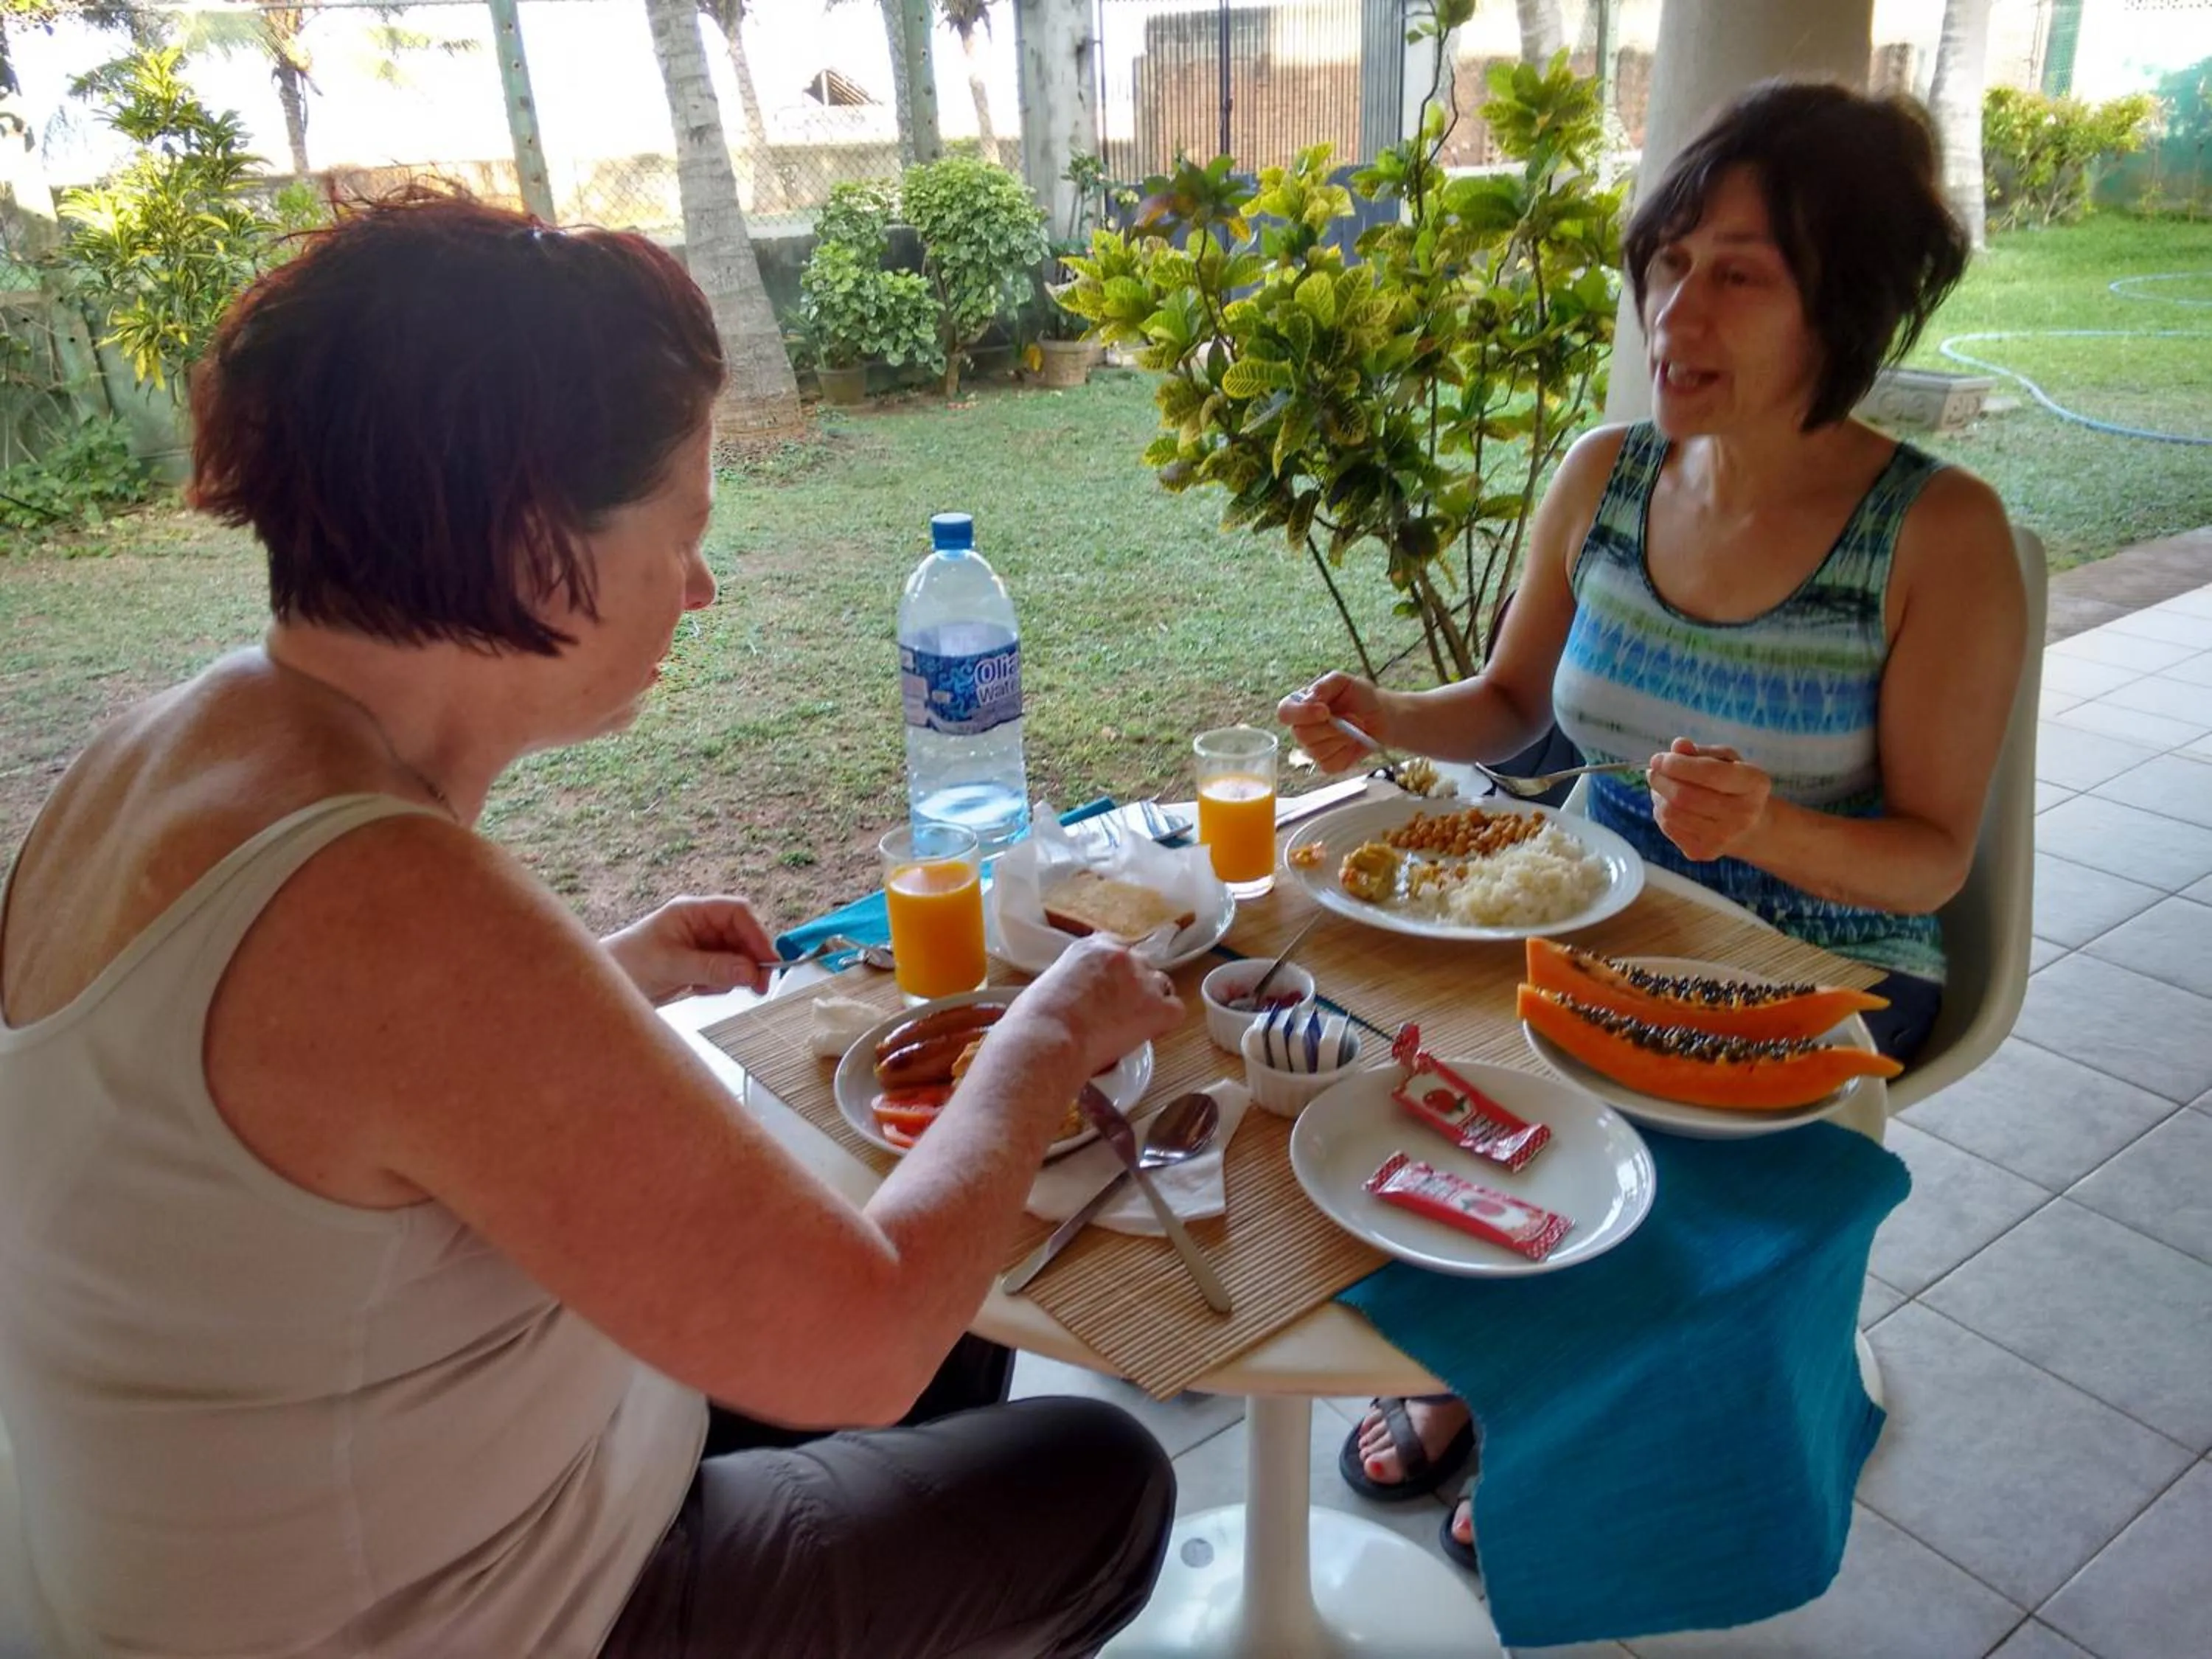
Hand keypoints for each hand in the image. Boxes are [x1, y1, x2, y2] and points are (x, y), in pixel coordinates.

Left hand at [601, 895, 777, 1004]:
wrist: (604, 987)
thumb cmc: (627, 963)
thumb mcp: (672, 965)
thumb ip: (713, 968)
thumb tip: (750, 971)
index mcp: (692, 911)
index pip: (737, 913)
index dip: (756, 935)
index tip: (767, 961)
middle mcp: (699, 924)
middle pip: (742, 936)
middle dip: (749, 961)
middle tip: (756, 986)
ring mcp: (700, 945)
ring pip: (736, 957)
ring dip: (730, 976)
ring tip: (704, 988)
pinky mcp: (698, 965)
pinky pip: (724, 973)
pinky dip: (718, 985)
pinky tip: (696, 990)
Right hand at [1011, 935, 1184, 1083]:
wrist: (1048, 1038)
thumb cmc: (1035, 1019)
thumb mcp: (1049, 983)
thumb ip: (1070, 980)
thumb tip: (1072, 998)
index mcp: (1092, 947)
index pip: (1117, 949)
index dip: (1115, 972)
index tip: (1107, 989)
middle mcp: (1122, 956)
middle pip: (1141, 965)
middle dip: (1132, 986)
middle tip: (1116, 1012)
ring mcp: (1143, 980)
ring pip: (1161, 985)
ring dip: (1150, 1001)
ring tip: (1131, 1024)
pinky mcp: (1157, 1008)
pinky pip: (1175, 1009)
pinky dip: (1164, 1021)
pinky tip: (1147, 1032)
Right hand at [1278, 672, 1388, 773]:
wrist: (1380, 716)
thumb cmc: (1359, 696)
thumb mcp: (1343, 682)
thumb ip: (1325, 685)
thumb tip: (1310, 697)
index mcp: (1299, 706)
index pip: (1285, 713)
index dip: (1301, 714)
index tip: (1325, 711)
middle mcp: (1301, 729)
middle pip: (1302, 735)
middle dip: (1332, 727)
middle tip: (1353, 718)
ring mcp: (1313, 749)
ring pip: (1318, 751)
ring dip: (1343, 738)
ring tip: (1357, 726)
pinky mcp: (1327, 763)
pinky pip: (1331, 763)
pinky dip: (1348, 752)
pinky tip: (1354, 741)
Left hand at [1646, 739, 1772, 862]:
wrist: (1749, 827)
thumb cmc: (1734, 785)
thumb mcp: (1725, 760)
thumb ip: (1700, 752)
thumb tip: (1678, 745)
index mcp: (1754, 783)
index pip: (1710, 773)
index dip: (1677, 765)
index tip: (1657, 758)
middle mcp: (1743, 814)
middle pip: (1685, 796)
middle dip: (1661, 780)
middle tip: (1652, 772)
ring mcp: (1724, 837)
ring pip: (1672, 813)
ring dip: (1658, 796)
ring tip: (1661, 787)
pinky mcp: (1704, 852)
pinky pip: (1669, 828)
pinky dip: (1661, 812)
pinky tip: (1669, 804)